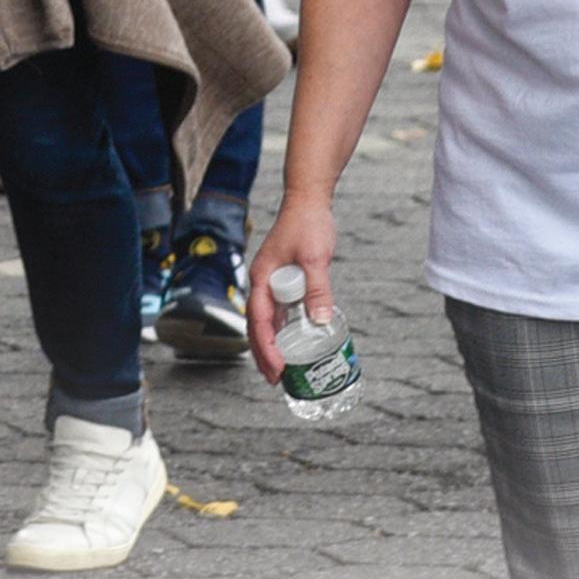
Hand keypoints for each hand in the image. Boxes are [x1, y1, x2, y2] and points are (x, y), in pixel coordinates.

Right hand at [245, 195, 335, 375]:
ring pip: (266, 321)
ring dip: (271, 345)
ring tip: (281, 369)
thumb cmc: (308, 223)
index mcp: (262, 278)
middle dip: (263, 354)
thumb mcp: (316, 258)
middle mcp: (262, 282)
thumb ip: (318, 290)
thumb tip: (321, 323)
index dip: (267, 348)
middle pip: (257, 326)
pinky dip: (282, 330)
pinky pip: (279, 311)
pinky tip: (292, 343)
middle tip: (275, 380)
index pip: (260, 322)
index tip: (277, 369)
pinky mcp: (282, 279)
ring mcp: (270, 281)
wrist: (308, 199)